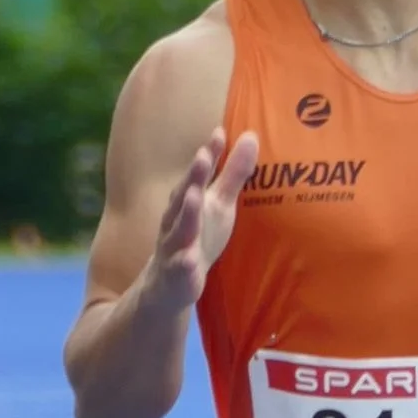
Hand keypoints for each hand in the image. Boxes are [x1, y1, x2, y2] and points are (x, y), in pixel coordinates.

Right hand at [144, 127, 259, 311]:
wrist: (166, 284)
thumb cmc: (198, 237)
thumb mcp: (218, 205)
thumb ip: (233, 174)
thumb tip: (251, 136)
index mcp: (188, 202)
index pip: (198, 175)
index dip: (208, 155)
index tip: (219, 133)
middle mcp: (177, 220)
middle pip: (184, 196)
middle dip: (193, 177)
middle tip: (203, 155)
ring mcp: (174, 247)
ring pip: (179, 229)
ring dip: (186, 213)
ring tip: (195, 196)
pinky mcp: (175, 275)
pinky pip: (179, 269)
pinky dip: (183, 264)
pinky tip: (189, 260)